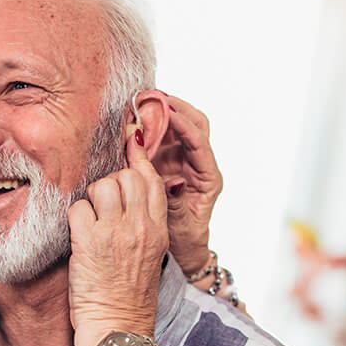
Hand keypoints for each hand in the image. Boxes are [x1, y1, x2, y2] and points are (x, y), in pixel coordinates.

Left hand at [68, 131, 167, 345]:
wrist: (119, 330)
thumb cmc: (130, 299)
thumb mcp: (150, 258)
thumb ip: (143, 226)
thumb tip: (128, 198)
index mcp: (159, 231)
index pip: (152, 179)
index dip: (138, 157)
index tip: (129, 142)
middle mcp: (142, 227)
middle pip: (126, 175)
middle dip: (111, 182)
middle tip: (102, 204)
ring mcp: (117, 233)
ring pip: (102, 185)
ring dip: (91, 198)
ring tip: (90, 222)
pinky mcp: (90, 243)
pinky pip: (78, 208)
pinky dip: (74, 219)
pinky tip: (77, 237)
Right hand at [152, 96, 222, 274]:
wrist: (183, 248)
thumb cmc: (185, 239)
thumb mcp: (181, 224)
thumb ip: (177, 203)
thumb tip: (174, 182)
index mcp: (209, 178)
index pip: (200, 143)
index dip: (184, 125)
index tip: (167, 111)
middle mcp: (199, 165)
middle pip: (196, 125)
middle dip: (177, 108)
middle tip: (154, 97)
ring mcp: (184, 161)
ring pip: (179, 127)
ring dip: (163, 113)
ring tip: (143, 102)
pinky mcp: (169, 162)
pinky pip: (163, 138)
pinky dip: (151, 127)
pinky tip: (136, 120)